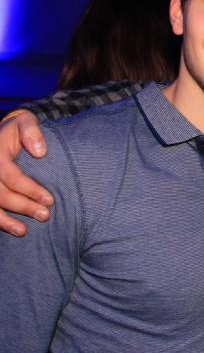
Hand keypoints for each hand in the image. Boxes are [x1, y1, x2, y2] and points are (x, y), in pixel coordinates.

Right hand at [0, 111, 52, 235]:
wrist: (5, 133)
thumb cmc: (19, 129)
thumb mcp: (26, 122)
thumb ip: (32, 132)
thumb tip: (40, 152)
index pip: (10, 175)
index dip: (30, 189)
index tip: (50, 200)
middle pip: (0, 193)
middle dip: (23, 206)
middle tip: (44, 215)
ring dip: (5, 220)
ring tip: (24, 231)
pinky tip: (12, 229)